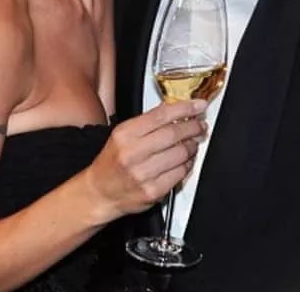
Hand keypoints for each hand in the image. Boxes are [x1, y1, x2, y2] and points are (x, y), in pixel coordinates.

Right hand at [84, 99, 207, 223]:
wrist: (100, 193)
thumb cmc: (112, 162)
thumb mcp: (122, 134)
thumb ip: (148, 121)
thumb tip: (174, 108)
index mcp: (125, 134)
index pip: (161, 115)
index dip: (185, 108)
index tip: (198, 105)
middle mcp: (132, 154)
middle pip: (173, 134)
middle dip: (193, 127)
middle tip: (200, 125)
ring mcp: (143, 174)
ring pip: (180, 153)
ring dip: (192, 146)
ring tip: (192, 142)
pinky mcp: (153, 192)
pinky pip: (180, 173)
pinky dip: (188, 164)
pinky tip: (185, 160)